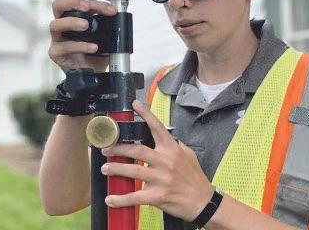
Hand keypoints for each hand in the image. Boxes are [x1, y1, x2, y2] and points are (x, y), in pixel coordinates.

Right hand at [48, 0, 116, 73]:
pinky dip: (79, 46)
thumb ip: (110, 23)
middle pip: (57, 5)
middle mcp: (63, 25)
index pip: (80, 3)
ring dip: (72, 22)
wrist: (94, 73)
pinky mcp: (57, 53)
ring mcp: (58, 39)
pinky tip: (93, 47)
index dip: (96, 3)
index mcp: (75, 17)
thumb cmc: (97, 52)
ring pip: (55, 25)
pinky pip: (64, 47)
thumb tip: (123, 11)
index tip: (111, 10)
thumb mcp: (106, 36)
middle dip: (72, 1)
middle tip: (86, 7)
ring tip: (86, 25)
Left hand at [101, 100, 214, 220]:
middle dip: (119, 148)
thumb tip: (163, 138)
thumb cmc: (195, 178)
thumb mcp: (188, 155)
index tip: (135, 105)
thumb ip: (174, 145)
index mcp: (172, 149)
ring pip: (133, 171)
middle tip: (106, 149)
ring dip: (116, 169)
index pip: (157, 127)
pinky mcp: (158, 196)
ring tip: (105, 168)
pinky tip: (110, 199)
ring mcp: (161, 179)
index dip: (146, 115)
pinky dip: (121, 199)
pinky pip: (135, 197)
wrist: (203, 201)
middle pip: (137, 150)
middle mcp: (166, 161)